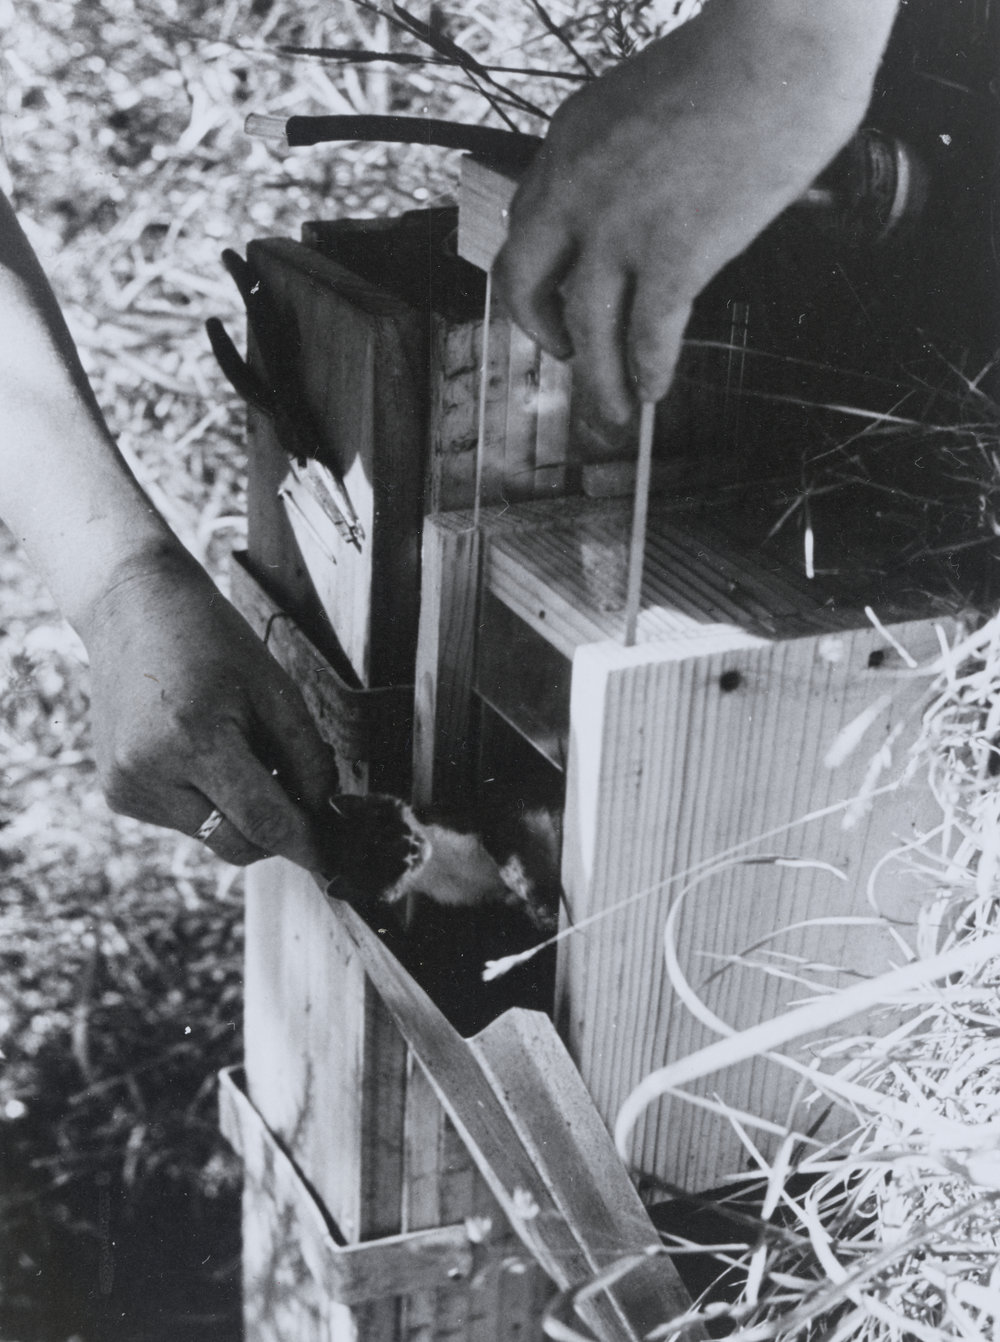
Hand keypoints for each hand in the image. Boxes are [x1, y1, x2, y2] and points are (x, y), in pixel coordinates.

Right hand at [80, 544, 339, 868]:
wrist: (132, 609)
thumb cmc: (212, 640)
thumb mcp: (275, 686)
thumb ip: (307, 754)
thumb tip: (323, 811)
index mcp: (194, 738)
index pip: (263, 820)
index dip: (306, 844)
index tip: (336, 859)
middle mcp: (150, 772)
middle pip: (237, 843)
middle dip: (278, 832)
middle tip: (304, 798)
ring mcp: (127, 787)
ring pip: (211, 836)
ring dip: (242, 813)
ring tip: (242, 749)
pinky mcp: (118, 793)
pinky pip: (185, 821)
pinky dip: (210, 801)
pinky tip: (205, 750)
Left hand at [494, 0, 896, 422]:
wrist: (788, 42)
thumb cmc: (742, 58)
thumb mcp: (645, 103)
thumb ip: (626, 158)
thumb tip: (645, 206)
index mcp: (567, 142)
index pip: (528, 225)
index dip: (540, 273)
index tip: (556, 296)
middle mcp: (576, 189)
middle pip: (524, 284)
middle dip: (541, 332)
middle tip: (567, 356)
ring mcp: (621, 226)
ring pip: (584, 329)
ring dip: (597, 383)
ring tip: (613, 414)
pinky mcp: (674, 254)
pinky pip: (647, 335)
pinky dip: (647, 371)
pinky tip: (656, 390)